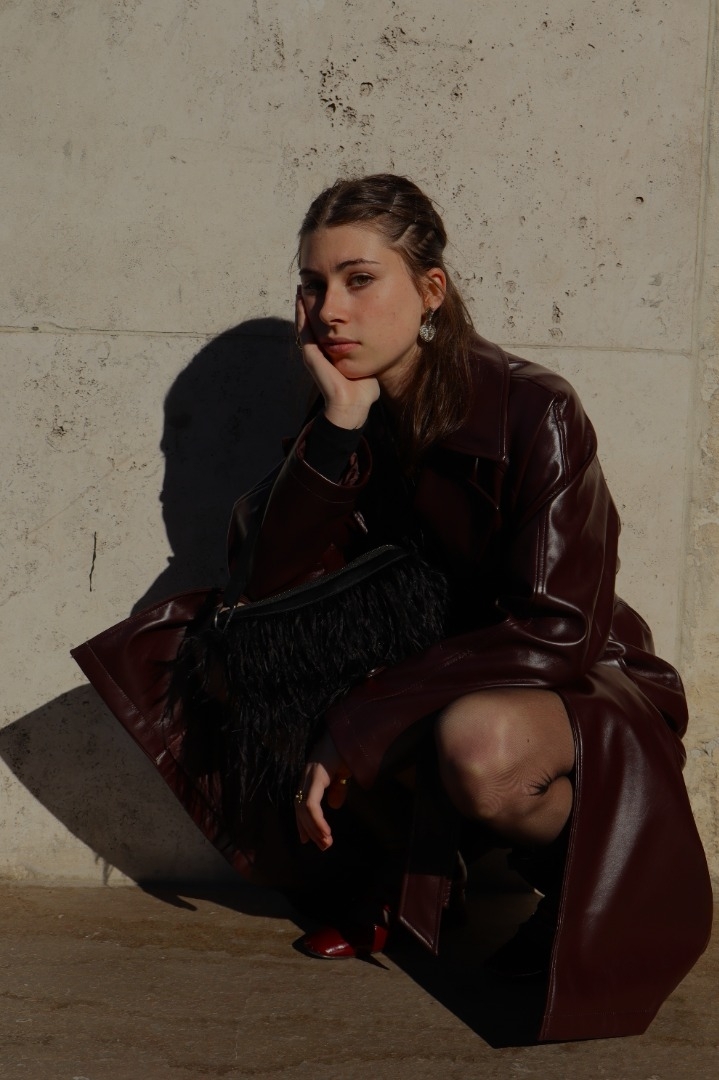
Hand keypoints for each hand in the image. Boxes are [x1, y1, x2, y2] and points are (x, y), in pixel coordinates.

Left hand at [295, 730, 350, 849]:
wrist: (354, 734)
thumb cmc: (350, 750)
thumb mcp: (344, 774)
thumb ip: (338, 788)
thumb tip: (334, 806)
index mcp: (312, 775)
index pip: (301, 802)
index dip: (302, 822)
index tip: (306, 840)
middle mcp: (307, 775)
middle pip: (299, 808)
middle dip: (309, 829)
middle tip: (322, 846)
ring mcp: (309, 775)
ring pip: (303, 809)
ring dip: (314, 829)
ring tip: (326, 843)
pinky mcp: (316, 776)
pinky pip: (311, 804)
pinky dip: (317, 820)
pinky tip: (325, 832)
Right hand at [296, 289, 378, 428]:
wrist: (355, 405)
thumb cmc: (364, 389)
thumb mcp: (367, 362)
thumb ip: (370, 350)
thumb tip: (384, 337)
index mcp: (331, 352)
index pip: (325, 326)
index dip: (324, 309)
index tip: (327, 290)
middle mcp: (320, 351)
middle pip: (312, 321)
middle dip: (311, 302)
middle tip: (310, 281)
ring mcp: (313, 353)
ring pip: (304, 322)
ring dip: (302, 304)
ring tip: (303, 284)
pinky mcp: (311, 356)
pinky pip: (304, 330)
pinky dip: (301, 313)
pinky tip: (302, 298)